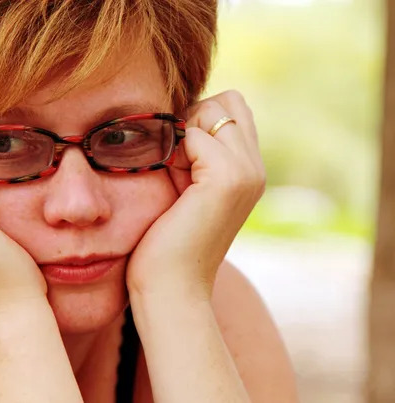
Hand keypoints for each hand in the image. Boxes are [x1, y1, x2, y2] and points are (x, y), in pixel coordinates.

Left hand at [126, 91, 264, 300]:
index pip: (231, 109)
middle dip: (193, 121)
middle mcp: (256, 168)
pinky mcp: (228, 179)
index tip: (178, 163)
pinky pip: (195, 133)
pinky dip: (176, 151)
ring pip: (213, 110)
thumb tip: (181, 116)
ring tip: (174, 176)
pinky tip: (173, 184)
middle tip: (175, 165)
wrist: (170, 287)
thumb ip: (192, 153)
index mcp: (248, 170)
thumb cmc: (166, 241)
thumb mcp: (184, 185)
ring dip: (184, 134)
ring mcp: (247, 172)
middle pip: (226, 101)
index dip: (197, 122)